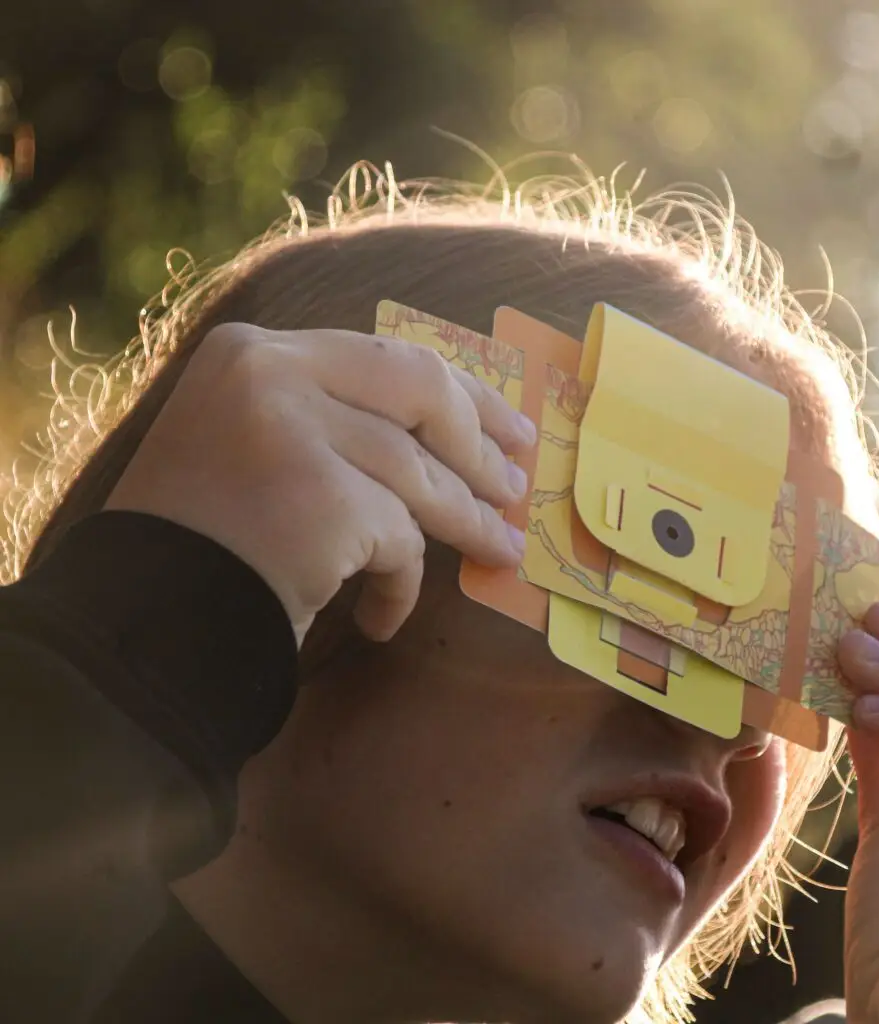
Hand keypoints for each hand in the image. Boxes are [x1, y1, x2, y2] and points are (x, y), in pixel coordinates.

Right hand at [104, 324, 534, 644]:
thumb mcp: (259, 449)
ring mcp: (295, 432)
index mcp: (254, 352)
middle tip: (518, 486)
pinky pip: (398, 541)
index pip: (387, 356)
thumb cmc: (201, 542)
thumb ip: (336, 421)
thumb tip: (449, 437)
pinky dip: (401, 584)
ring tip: (502, 552)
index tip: (505, 425)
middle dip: (481, 445)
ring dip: (468, 523)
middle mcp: (272, 375)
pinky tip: (384, 615)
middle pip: (420, 392)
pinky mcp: (322, 500)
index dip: (460, 395)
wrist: (140, 622)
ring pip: (419, 475)